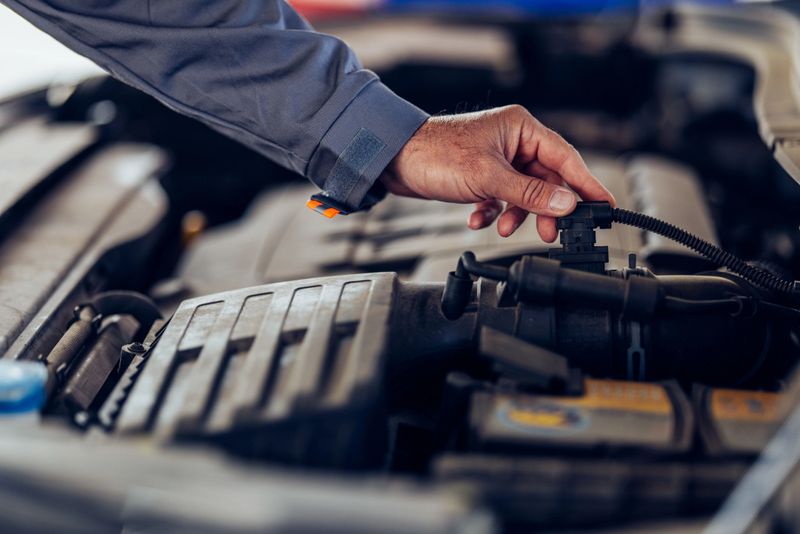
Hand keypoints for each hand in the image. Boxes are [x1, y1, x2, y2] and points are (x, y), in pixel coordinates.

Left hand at [381, 105, 615, 241]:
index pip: (566, 158)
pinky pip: (500, 197)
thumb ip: (530, 193)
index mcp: (521, 128)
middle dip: (545, 208)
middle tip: (551, 232)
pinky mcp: (481, 175)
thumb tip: (566, 204)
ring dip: (517, 213)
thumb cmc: (435, 153)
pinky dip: (494, 212)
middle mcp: (513, 141)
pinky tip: (479, 219)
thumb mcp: (488, 177)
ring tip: (506, 227)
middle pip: (546, 179)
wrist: (395, 160)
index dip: (586, 185)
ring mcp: (497, 158)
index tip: (604, 206)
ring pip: (523, 192)